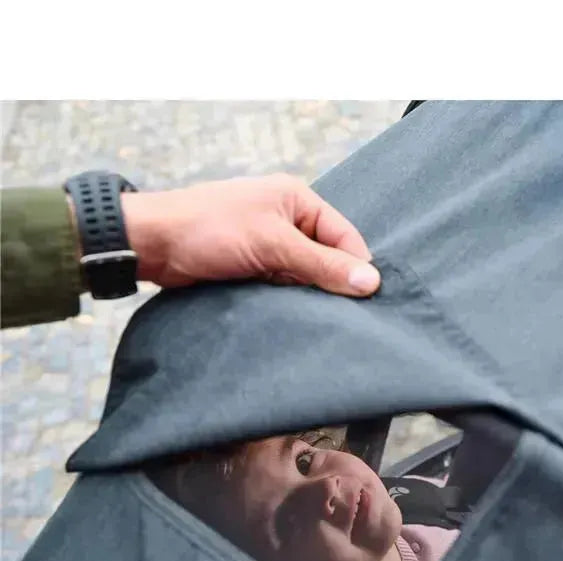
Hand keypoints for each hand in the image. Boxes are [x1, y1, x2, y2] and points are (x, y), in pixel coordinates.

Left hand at [120, 175, 379, 295]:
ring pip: (306, 276)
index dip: (356, 268)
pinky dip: (289, 300)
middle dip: (333, 283)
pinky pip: (284, 286)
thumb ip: (321, 264)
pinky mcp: (254, 267)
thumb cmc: (209, 230)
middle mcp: (287, 219)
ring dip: (309, 295)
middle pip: (327, 257)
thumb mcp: (272, 245)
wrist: (151, 245)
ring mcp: (269, 245)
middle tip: (348, 316)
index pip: (344, 236)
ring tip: (321, 318)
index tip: (367, 301)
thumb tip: (370, 282)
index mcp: (297, 200)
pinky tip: (296, 317)